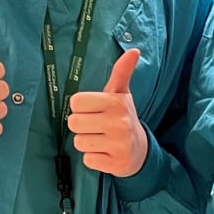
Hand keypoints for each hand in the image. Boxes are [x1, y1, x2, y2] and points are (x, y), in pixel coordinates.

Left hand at [69, 49, 147, 177]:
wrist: (140, 150)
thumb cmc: (123, 117)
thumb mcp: (121, 94)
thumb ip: (121, 72)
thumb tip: (133, 50)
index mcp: (116, 102)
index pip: (76, 102)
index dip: (81, 108)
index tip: (94, 110)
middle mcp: (119, 122)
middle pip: (74, 123)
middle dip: (82, 126)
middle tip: (97, 126)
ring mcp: (119, 144)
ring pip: (79, 142)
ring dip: (87, 142)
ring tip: (101, 139)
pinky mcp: (116, 163)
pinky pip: (87, 159)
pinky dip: (93, 158)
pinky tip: (105, 153)